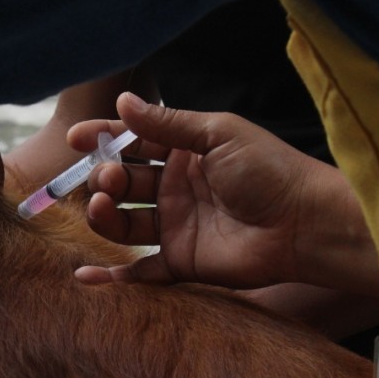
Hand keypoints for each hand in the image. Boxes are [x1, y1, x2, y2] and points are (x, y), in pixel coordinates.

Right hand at [71, 92, 378, 296]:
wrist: (303, 224)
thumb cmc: (268, 171)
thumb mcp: (217, 134)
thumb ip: (167, 122)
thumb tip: (122, 102)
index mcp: (184, 154)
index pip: (132, 143)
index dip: (102, 140)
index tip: (76, 140)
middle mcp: (174, 189)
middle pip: (122, 183)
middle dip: (105, 178)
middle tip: (110, 178)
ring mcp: (175, 226)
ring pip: (123, 223)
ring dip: (103, 215)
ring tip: (101, 205)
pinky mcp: (180, 261)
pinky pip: (139, 271)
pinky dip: (112, 276)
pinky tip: (85, 275)